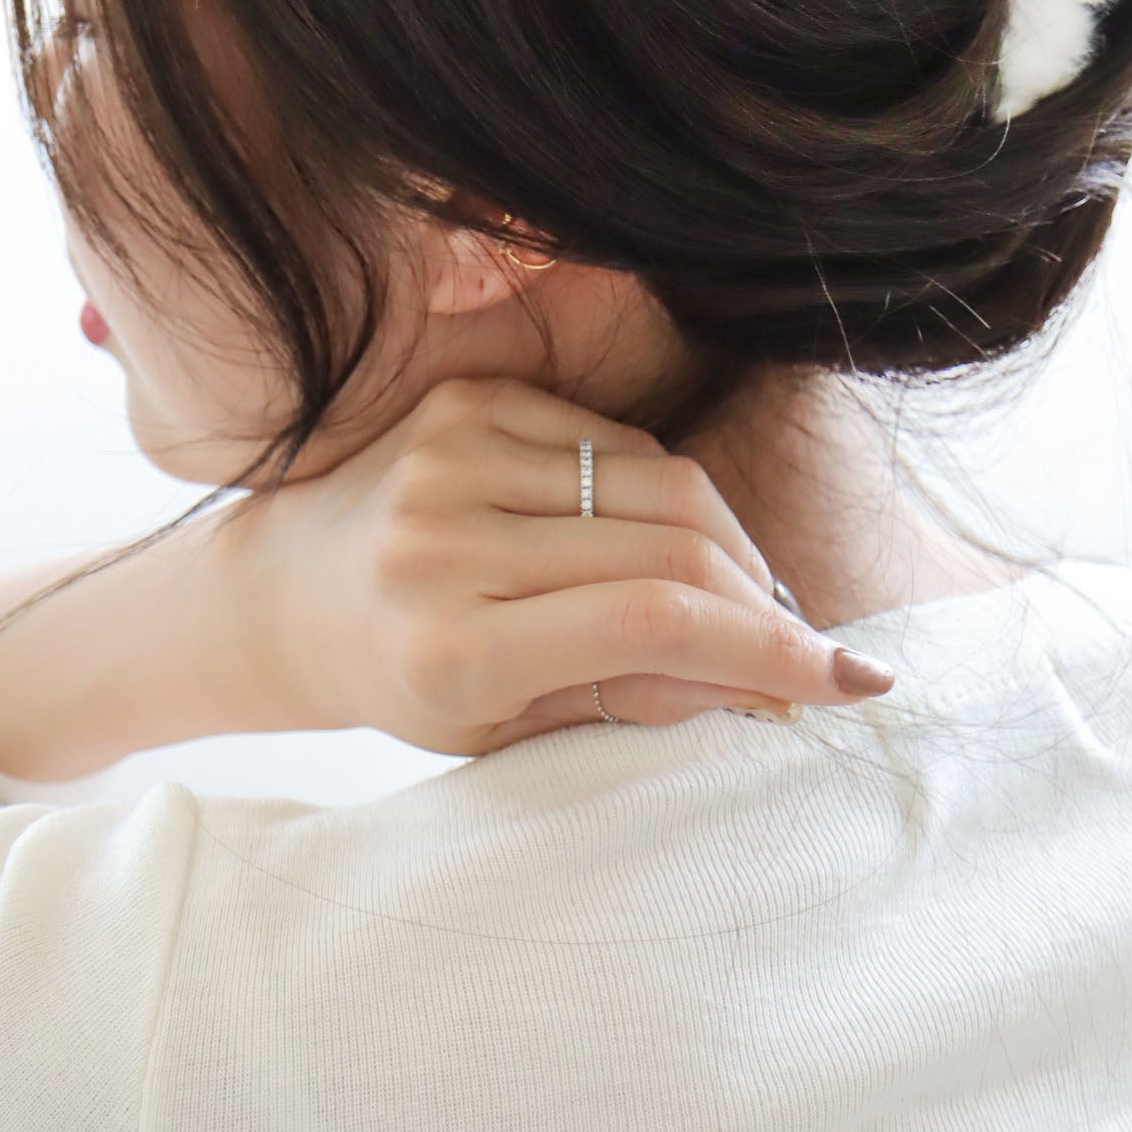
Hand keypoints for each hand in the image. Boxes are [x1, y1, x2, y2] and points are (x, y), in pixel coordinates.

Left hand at [226, 375, 890, 753]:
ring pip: (661, 481)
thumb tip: (782, 683)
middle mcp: (444, 540)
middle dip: (765, 603)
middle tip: (810, 651)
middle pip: (671, 546)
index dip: (766, 649)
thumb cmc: (406, 684)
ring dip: (731, 546)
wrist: (287, 598)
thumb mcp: (513, 731)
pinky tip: (671, 540)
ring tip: (749, 601)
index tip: (844, 685)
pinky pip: (619, 439)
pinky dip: (665, 493)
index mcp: (450, 644)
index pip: (648, 623)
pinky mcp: (467, 401)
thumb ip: (639, 700)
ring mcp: (452, 455)